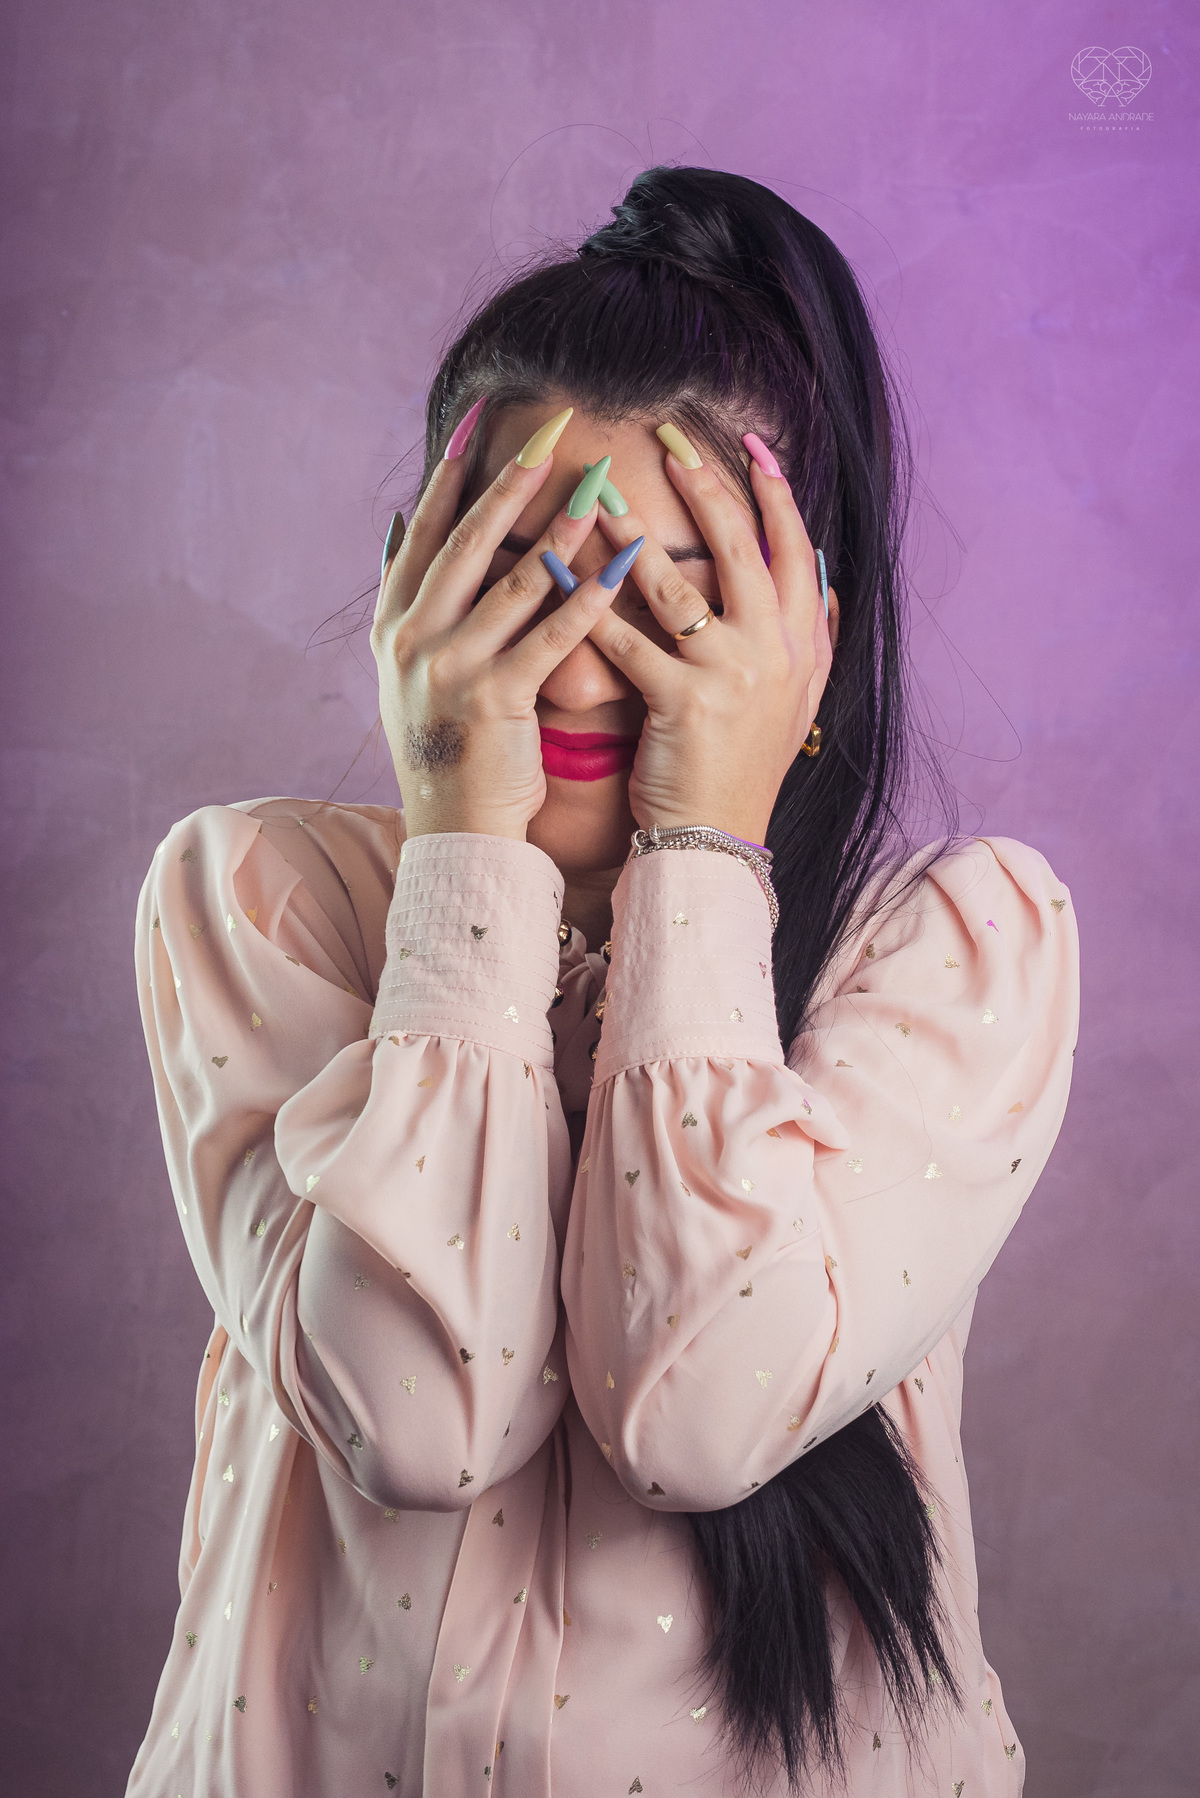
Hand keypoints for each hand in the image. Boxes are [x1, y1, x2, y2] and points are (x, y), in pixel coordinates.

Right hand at [371, 427, 622, 839]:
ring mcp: (450, 669)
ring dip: (558, 528)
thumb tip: (397, 524)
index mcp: (392, 627)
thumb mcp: (404, 671)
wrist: (455, 830)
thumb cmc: (447, 749)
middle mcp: (412, 641)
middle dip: (510, 482)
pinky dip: (587, 598)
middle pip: (466, 543)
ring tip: (595, 483)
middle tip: (549, 431)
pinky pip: (550, 637)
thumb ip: (407, 601)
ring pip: (512, 582)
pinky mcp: (495, 700)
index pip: (423, 534)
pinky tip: (619, 566)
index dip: (451, 477)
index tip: (479, 423)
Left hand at [583, 449, 833, 843]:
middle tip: (669, 438)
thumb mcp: (796, 701)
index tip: (750, 445)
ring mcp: (733, 677)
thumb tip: (823, 577)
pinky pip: (630, 642)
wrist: (717, 841)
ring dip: (633, 531)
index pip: (796, 549)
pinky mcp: (686, 704)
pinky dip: (590, 605)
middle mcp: (776, 652)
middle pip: (743, 548)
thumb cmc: (742, 769)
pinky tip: (559, 572)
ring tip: (599, 491)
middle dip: (706, 486)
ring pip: (677, 585)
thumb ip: (811, 637)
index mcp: (803, 645)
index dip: (775, 493)